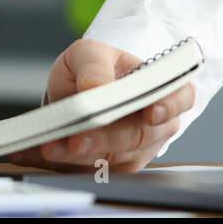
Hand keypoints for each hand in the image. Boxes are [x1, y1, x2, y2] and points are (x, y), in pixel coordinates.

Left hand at [9, 39, 195, 174]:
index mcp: (156, 87)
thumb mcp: (88, 53)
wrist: (77, 91)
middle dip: (104, 138)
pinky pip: (92, 170)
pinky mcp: (112, 168)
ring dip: (79, 156)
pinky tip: (42, 153)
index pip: (180, 97)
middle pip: (138, 135)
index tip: (151, 113)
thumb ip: (94, 65)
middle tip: (75, 138)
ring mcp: (135, 149)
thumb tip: (97, 87)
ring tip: (49, 148)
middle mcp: (154, 123)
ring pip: (114, 158)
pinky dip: (65, 163)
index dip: (170, 106)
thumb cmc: (91, 68)